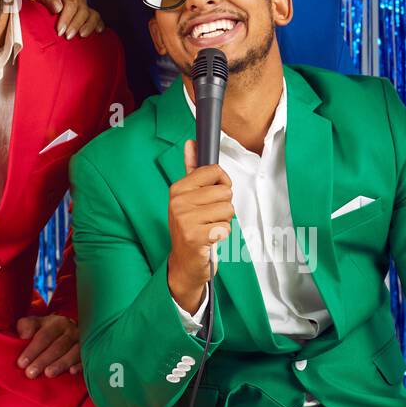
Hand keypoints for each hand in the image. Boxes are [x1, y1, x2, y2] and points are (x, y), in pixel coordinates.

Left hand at [16, 315, 80, 377]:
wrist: (70, 331)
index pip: (44, 336)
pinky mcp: (90, 352)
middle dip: (43, 360)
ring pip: (72, 353)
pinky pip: (86, 359)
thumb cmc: (48, 330)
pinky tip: (72, 372)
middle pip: (58, 346)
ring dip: (60, 364)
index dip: (33, 350)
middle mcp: (71, 331)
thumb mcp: (36, 323)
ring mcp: (83, 341)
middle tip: (31, 373)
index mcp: (57, 323)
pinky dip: (80, 365)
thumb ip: (26, 326)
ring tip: (48, 374)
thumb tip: (24, 335)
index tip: (21, 363)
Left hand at [36, 0, 103, 38]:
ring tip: (82, 35)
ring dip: (88, 26)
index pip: (70, 4)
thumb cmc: (45, 3)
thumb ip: (49, 0)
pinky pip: (99, 19)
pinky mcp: (91, 15)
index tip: (60, 31)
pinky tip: (98, 31)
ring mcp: (86, 7)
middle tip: (67, 36)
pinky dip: (99, 24)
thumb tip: (58, 8)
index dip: (66, 18)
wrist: (47, 6)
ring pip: (93, 14)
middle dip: (75, 24)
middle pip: (82, 10)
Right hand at [165, 139, 233, 313]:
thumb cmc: (191, 227)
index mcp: (178, 188)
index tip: (212, 196)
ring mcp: (185, 219)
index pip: (214, 171)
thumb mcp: (188, 197)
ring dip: (224, 222)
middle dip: (223, 206)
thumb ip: (192, 169)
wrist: (184, 263)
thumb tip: (192, 143)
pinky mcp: (195, 237)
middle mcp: (178, 202)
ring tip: (209, 228)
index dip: (221, 183)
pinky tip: (210, 239)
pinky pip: (225, 227)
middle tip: (209, 217)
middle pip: (225, 191)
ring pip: (228, 209)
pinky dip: (222, 235)